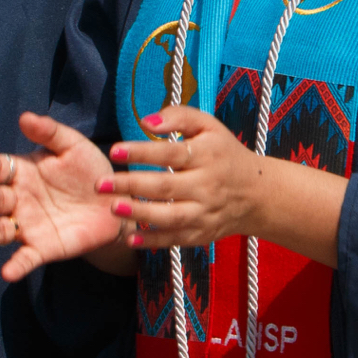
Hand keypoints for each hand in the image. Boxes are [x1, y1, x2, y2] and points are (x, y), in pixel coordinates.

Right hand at [0, 112, 128, 280]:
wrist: (115, 204)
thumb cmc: (90, 171)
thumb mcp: (74, 147)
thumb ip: (51, 133)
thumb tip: (24, 117)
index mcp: (23, 172)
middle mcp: (19, 200)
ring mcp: (28, 225)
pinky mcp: (43, 248)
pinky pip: (27, 258)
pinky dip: (17, 265)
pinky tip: (8, 273)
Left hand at [100, 105, 347, 267]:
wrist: (257, 193)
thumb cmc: (224, 153)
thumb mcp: (210, 127)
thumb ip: (179, 117)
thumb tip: (146, 122)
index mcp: (207, 155)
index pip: (170, 153)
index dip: (141, 152)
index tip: (114, 151)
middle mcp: (206, 185)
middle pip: (165, 186)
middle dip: (130, 185)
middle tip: (100, 184)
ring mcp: (204, 212)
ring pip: (169, 215)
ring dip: (139, 214)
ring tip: (112, 208)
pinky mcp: (202, 233)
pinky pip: (175, 239)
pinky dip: (153, 240)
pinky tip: (130, 238)